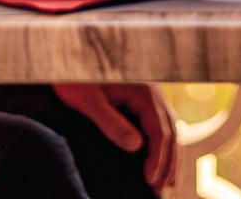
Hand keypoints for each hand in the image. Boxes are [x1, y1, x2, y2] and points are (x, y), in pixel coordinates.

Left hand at [53, 83, 178, 191]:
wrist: (70, 54)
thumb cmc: (76, 76)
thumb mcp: (89, 101)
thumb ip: (112, 123)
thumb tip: (136, 148)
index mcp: (144, 92)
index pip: (160, 131)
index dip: (158, 159)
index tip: (150, 181)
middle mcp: (153, 92)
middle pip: (170, 131)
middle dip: (168, 163)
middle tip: (161, 190)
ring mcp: (150, 93)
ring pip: (169, 127)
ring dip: (169, 155)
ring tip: (166, 181)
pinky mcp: (142, 96)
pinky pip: (160, 122)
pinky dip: (163, 143)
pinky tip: (158, 157)